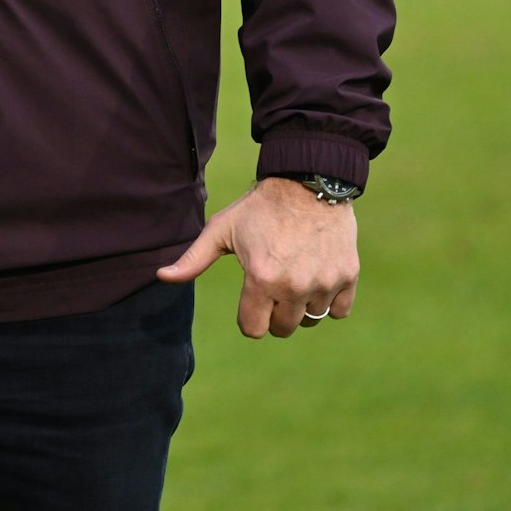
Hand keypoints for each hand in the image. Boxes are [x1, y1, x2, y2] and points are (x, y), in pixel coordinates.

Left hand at [158, 176, 359, 337]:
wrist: (307, 181)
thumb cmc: (258, 208)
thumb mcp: (221, 230)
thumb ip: (193, 259)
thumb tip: (161, 276)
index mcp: (262, 278)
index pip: (254, 329)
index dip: (248, 317)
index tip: (250, 300)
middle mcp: (295, 286)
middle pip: (283, 329)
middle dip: (274, 313)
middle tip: (272, 285)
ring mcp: (325, 282)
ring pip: (311, 319)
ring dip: (301, 306)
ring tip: (294, 275)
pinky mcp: (348, 276)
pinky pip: (339, 310)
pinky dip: (329, 300)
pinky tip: (316, 276)